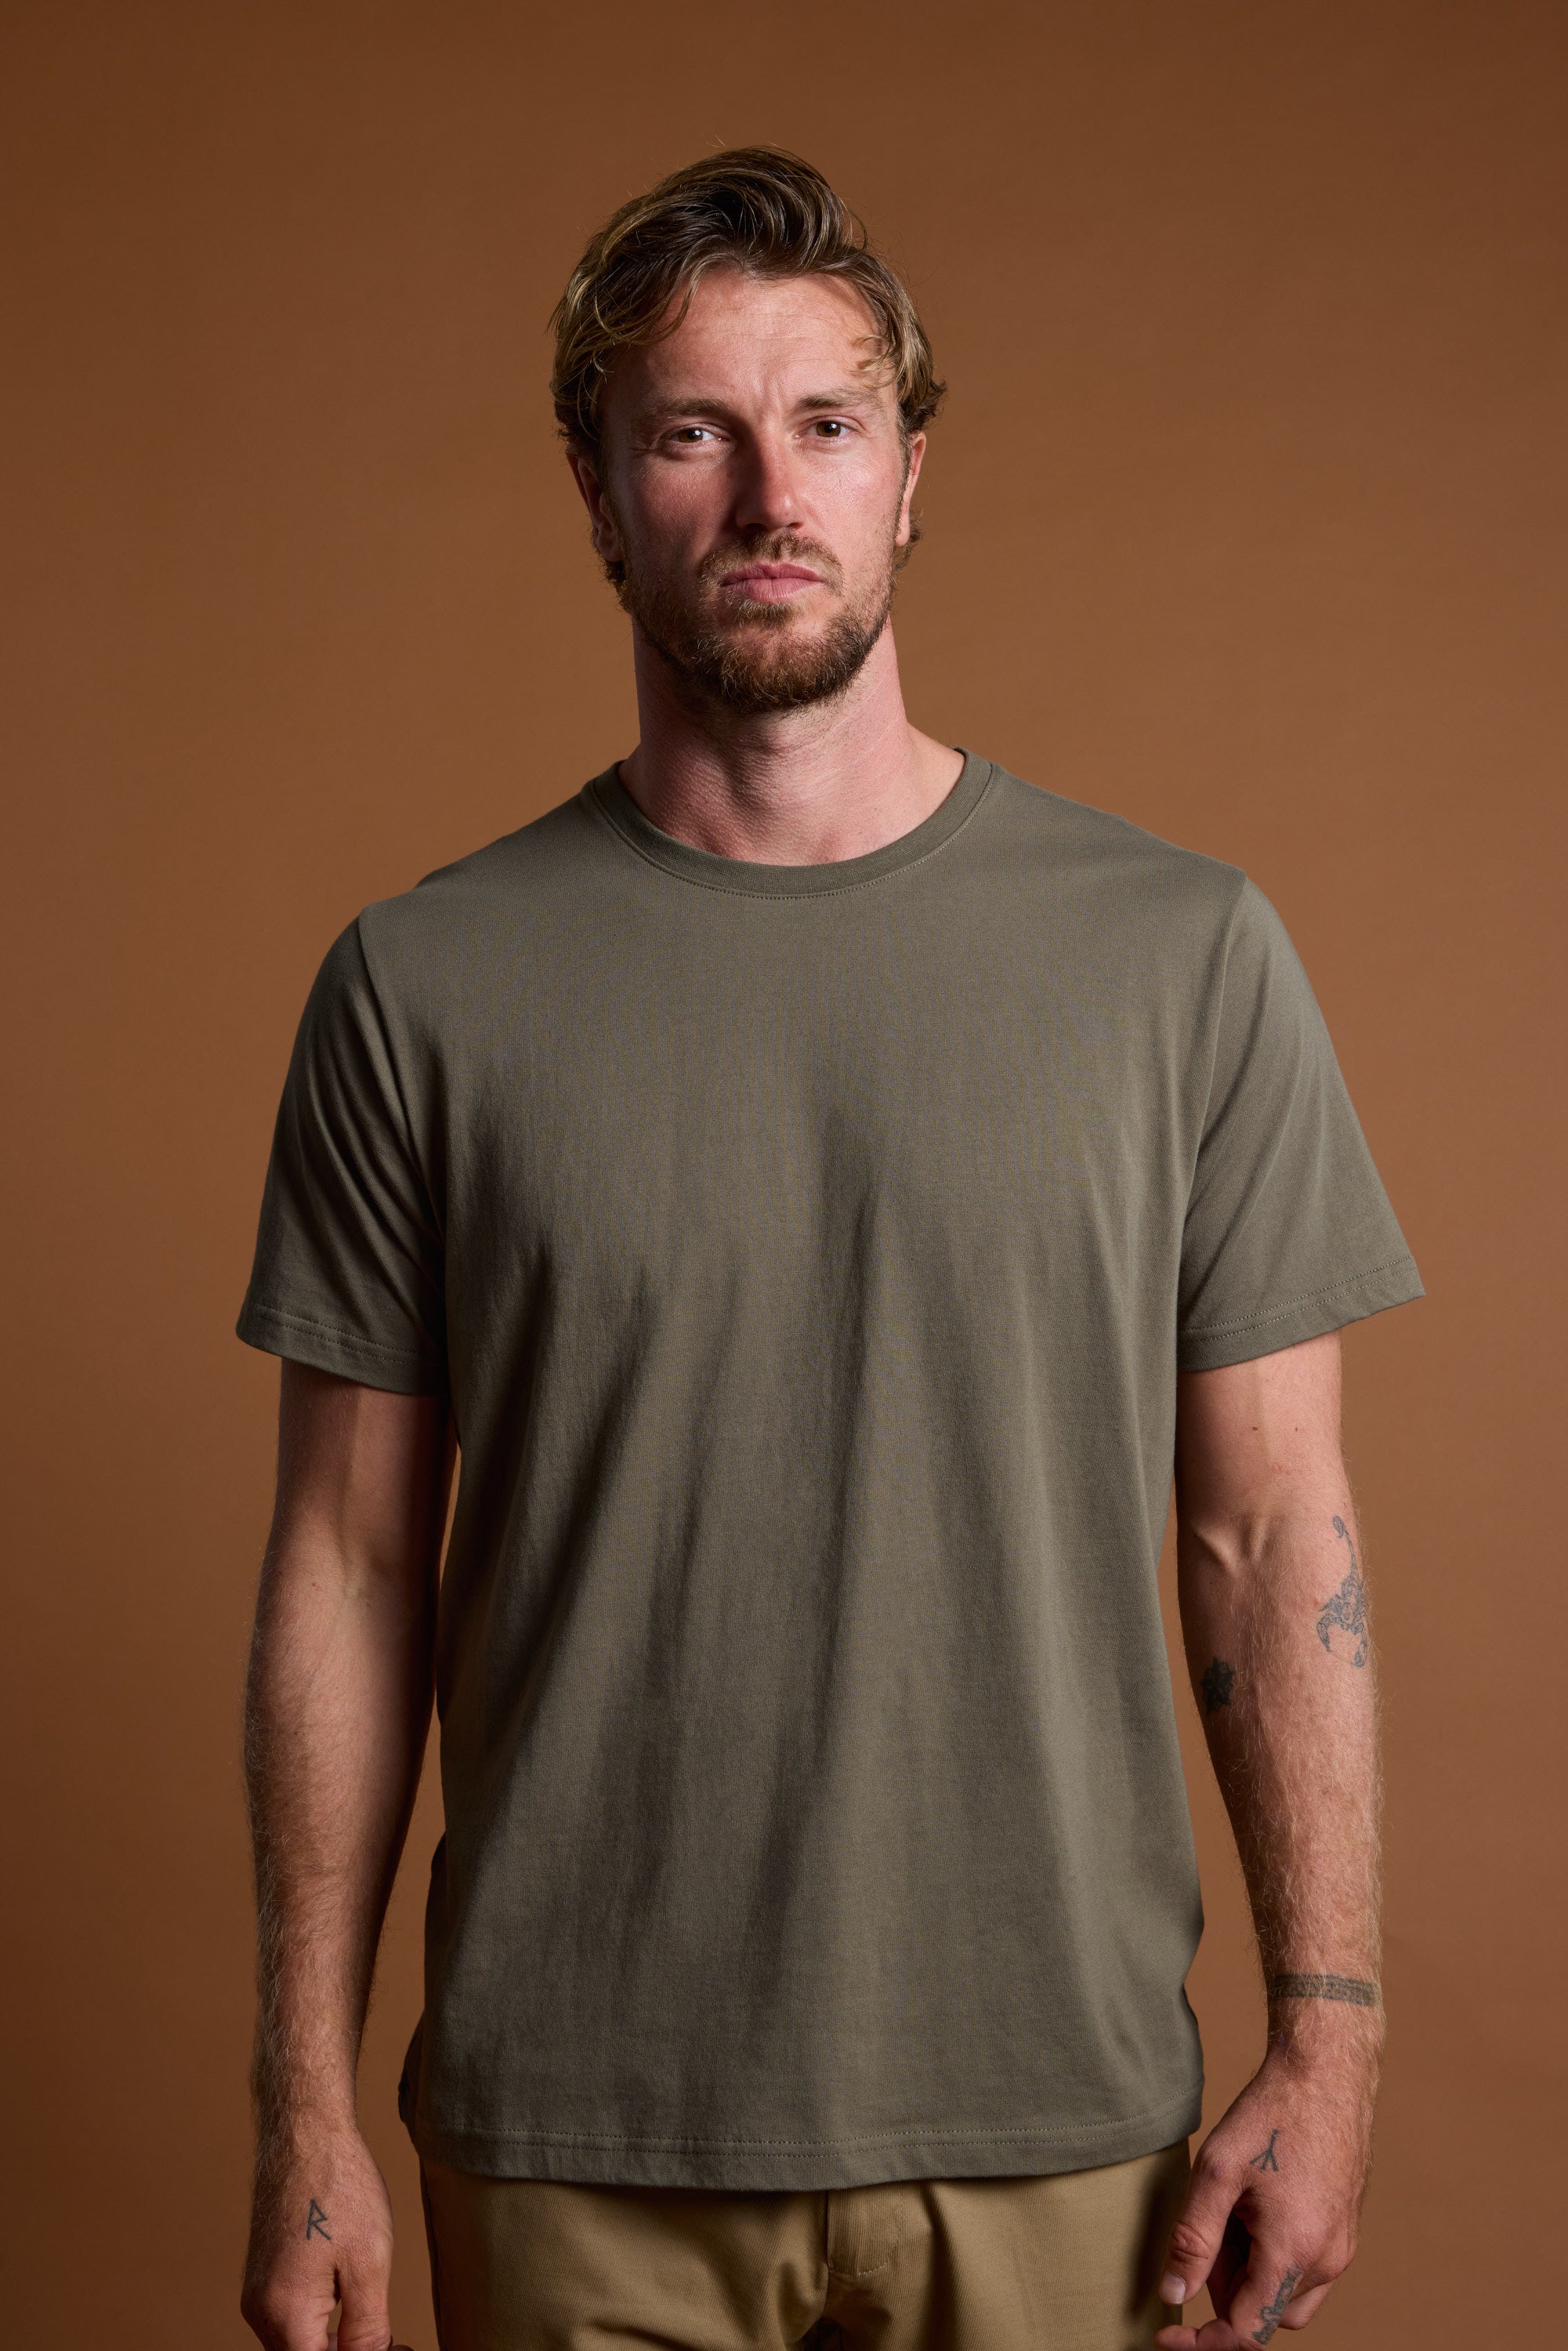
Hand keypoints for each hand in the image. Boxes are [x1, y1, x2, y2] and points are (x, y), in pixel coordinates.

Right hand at [240, 2122, 409, 2350]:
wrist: (306, 2134)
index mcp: (285, 2314)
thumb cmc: (339, 2186)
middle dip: (346, 2350)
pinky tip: (348, 2294)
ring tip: (374, 2314)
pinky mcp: (263, 2277)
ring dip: (333, 2339)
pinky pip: (291, 2318)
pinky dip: (320, 2320)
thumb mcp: (369, 2265)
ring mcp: (258, 2293)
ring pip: (297, 2342)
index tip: (393, 2348)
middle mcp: (261, 2311)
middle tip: (392, 2339)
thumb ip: (367, 2330)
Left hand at [1154, 2036, 1375, 2346]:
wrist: (1326, 2074)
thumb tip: (1174, 2295)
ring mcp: (1341, 2247)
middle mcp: (1327, 2261)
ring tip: (1232, 2212)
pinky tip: (1256, 2206)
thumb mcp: (1216, 2172)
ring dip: (1250, 2274)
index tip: (1167, 2335)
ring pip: (1286, 2296)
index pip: (1246, 2331)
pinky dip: (1273, 2256)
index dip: (1203, 2342)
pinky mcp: (1344, 2231)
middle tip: (1205, 2232)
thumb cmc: (1271, 2115)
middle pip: (1264, 2314)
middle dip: (1225, 2290)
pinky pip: (1306, 2270)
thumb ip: (1193, 2239)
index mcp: (1294, 2252)